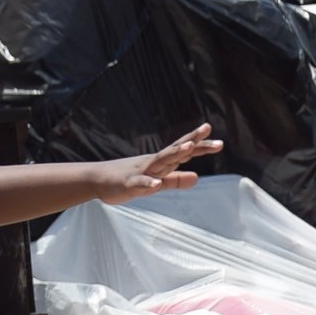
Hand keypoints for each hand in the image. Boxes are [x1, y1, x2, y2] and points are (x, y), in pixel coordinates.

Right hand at [95, 125, 222, 202]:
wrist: (96, 180)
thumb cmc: (126, 179)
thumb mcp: (156, 182)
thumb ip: (175, 180)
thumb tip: (197, 177)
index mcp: (160, 163)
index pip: (183, 153)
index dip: (200, 146)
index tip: (219, 142)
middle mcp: (153, 163)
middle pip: (175, 151)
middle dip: (192, 141)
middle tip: (208, 130)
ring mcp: (141, 171)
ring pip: (160, 161)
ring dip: (175, 154)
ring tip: (189, 147)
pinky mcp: (128, 184)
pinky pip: (140, 183)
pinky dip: (149, 183)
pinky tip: (157, 184)